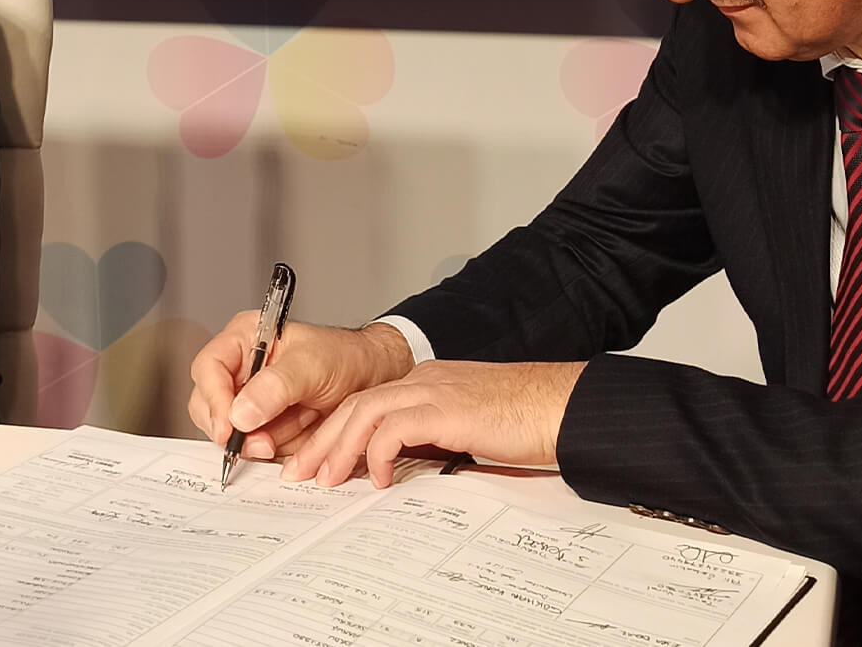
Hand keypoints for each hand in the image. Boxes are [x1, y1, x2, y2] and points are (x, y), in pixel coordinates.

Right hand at [188, 317, 414, 462]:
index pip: (208, 369)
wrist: (373, 380)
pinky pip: (254, 448)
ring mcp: (249, 402)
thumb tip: (240, 413)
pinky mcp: (263, 427)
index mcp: (244, 340)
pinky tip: (300, 432)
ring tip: (298, 426)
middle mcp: (240, 370)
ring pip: (231, 434)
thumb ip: (275, 386)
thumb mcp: (312, 364)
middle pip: (208, 407)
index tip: (230, 427)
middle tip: (264, 441)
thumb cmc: (344, 357)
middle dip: (236, 430)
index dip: (213, 400)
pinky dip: (277, 448)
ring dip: (263, 439)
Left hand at [285, 360, 587, 488]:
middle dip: (322, 442)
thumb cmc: (524, 423)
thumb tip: (403, 472)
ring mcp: (434, 390)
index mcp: (426, 383)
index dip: (334, 434)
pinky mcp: (447, 408)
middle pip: (354, 405)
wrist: (562, 407)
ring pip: (365, 412)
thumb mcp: (466, 431)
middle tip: (300, 476)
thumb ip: (433, 442)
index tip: (315, 465)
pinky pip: (395, 427)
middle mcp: (423, 380)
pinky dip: (377, 453)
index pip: (364, 404)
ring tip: (326, 481)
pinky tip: (377, 479)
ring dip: (339, 448)